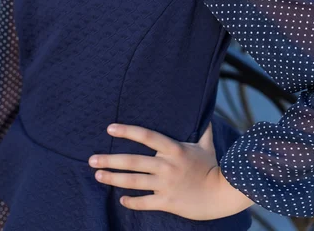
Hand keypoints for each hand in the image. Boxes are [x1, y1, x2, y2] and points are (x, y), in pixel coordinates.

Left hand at [87, 121, 223, 220]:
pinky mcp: (168, 201)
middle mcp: (166, 165)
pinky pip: (145, 202)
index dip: (128, 131)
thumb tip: (207, 111)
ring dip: (113, 179)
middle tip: (91, 159)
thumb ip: (203, 128)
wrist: (222, 194)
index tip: (110, 129)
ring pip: (134, 182)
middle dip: (110, 160)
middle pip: (133, 161)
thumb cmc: (213, 167)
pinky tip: (121, 199)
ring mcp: (166, 184)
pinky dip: (131, 201)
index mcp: (174, 149)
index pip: (146, 136)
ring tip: (98, 175)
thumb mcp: (206, 145)